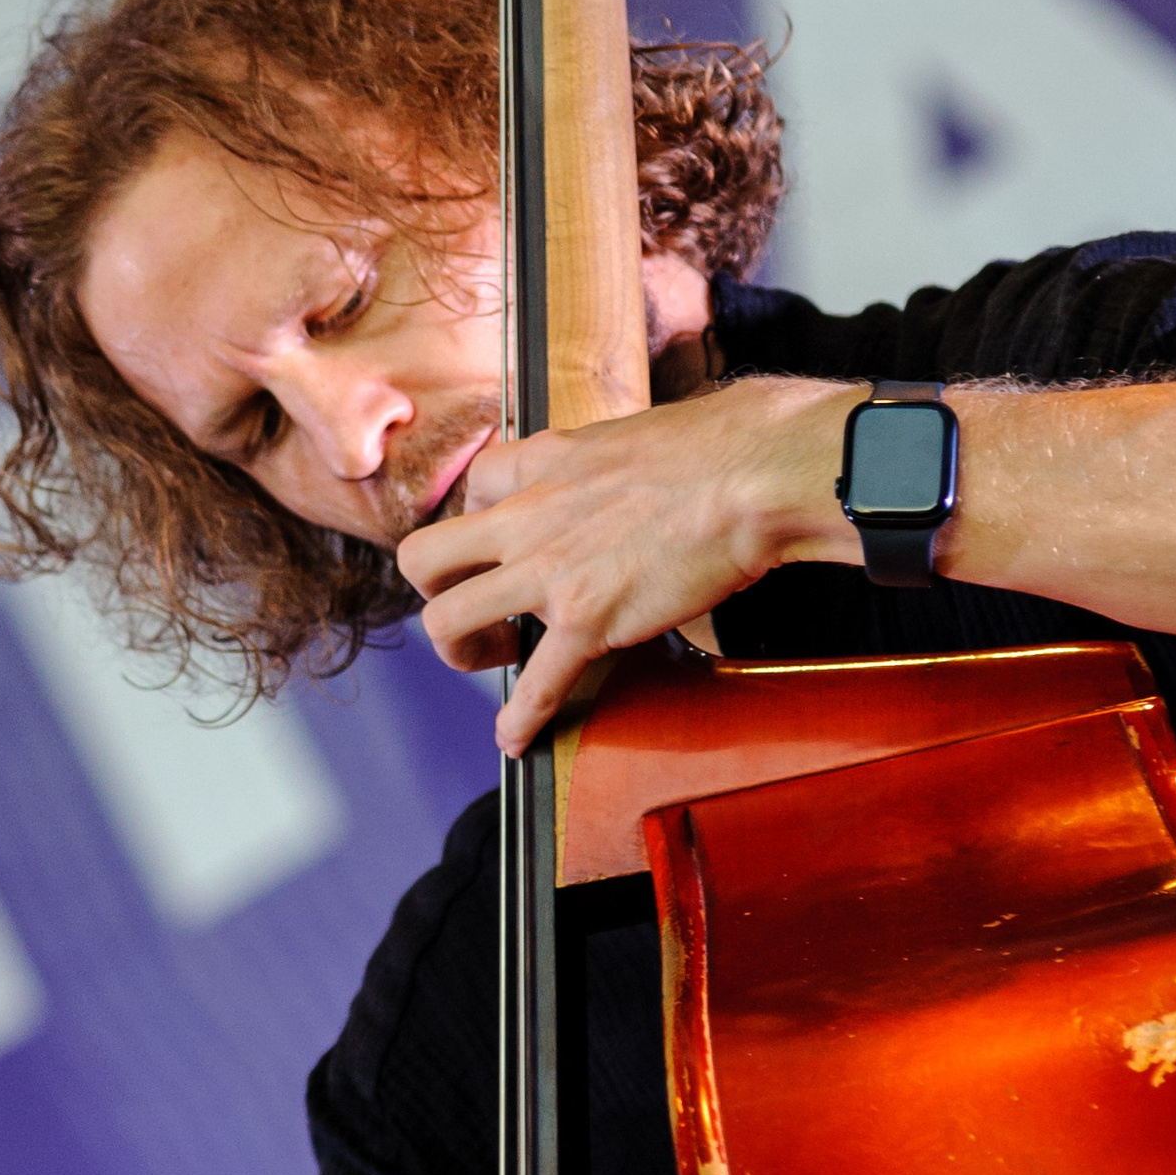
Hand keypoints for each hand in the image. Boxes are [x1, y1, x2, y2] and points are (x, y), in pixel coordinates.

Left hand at [398, 376, 859, 753]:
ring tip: (492, 661)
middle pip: (422, 557)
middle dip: (433, 593)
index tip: (500, 545)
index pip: (469, 488)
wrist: (753, 474)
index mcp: (538, 461)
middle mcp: (526, 516)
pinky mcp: (586, 619)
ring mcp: (548, 571)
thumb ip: (597, 464)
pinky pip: (534, 684)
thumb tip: (613, 477)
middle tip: (475, 608)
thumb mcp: (625, 435)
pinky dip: (519, 721)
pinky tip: (515, 739)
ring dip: (458, 653)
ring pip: (446, 620)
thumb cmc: (715, 445)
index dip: (478, 523)